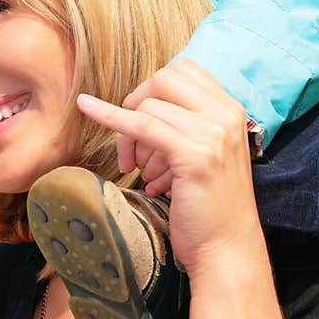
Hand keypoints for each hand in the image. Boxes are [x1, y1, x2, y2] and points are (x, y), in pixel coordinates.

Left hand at [78, 58, 263, 277]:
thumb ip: (187, 126)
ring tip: (139, 169)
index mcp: (231, 111)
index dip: (154, 88)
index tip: (142, 116)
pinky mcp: (194, 154)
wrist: (227, 248)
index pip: (185, 70)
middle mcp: (226, 115)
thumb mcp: (206, 155)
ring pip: (149, 106)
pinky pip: (141, 124)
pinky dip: (110, 117)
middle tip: (132, 139)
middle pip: (165, 78)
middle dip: (138, 101)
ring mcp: (213, 133)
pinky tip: (87, 109)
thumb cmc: (210, 208)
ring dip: (131, 136)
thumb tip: (144, 106)